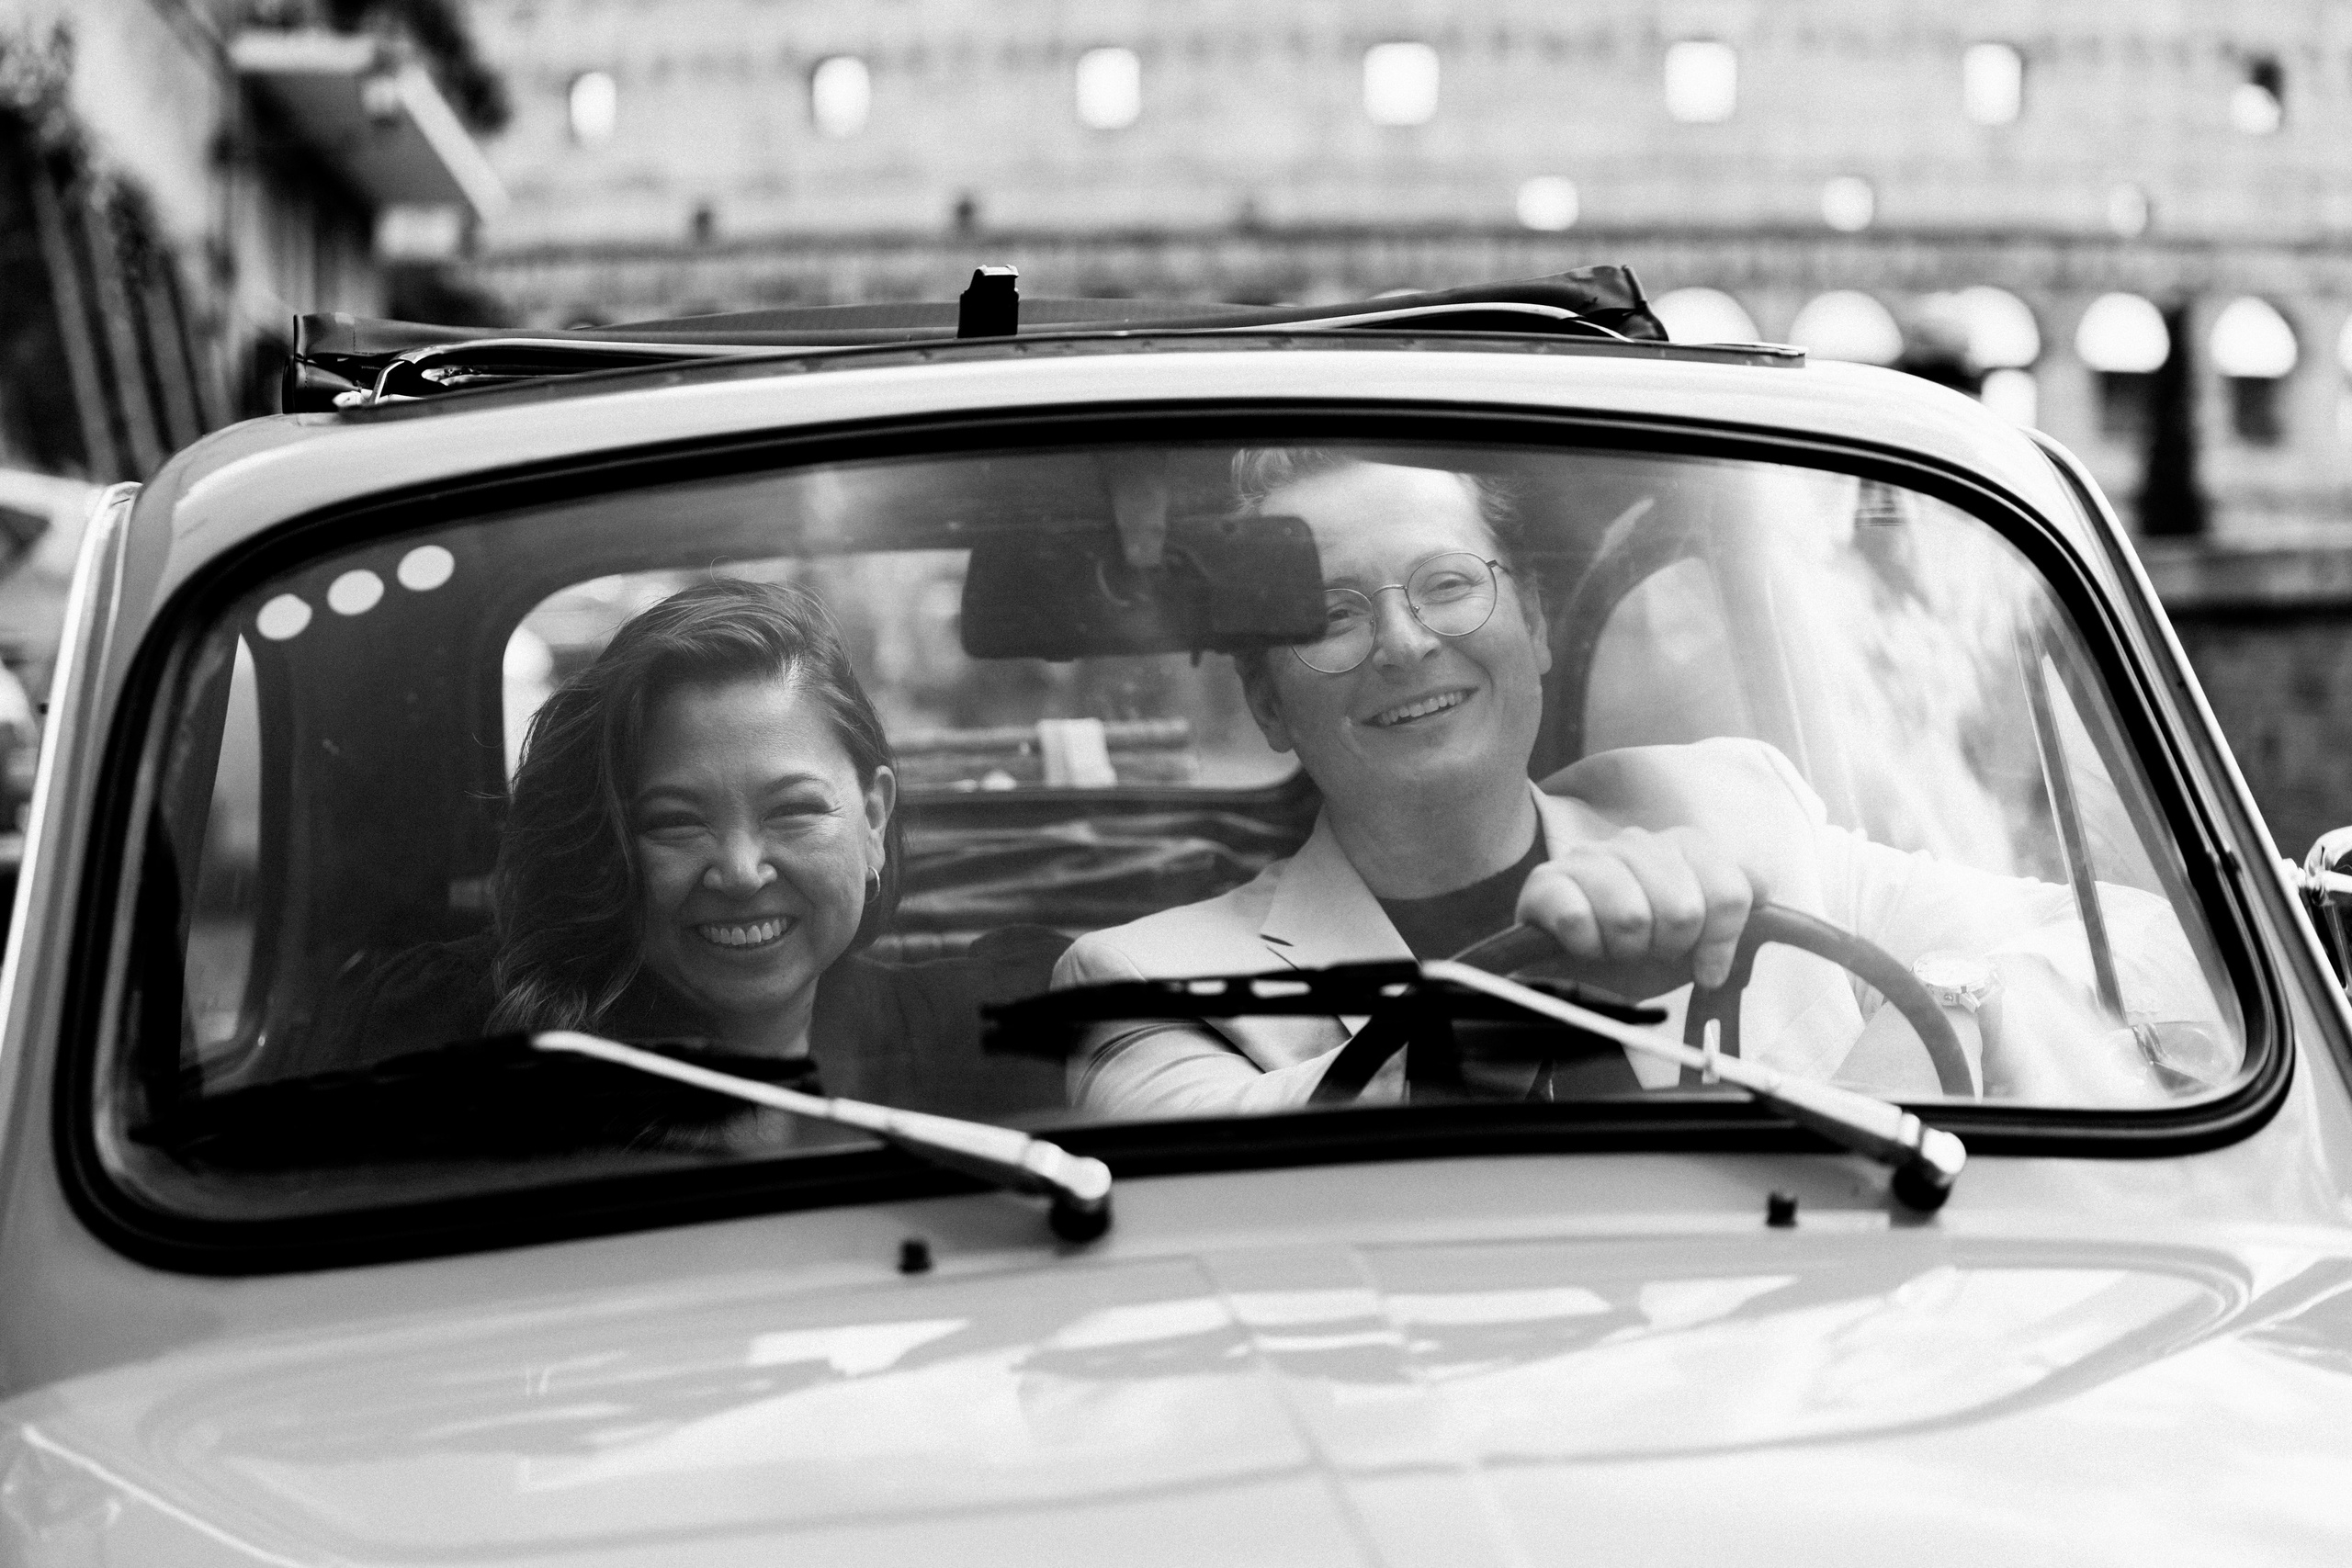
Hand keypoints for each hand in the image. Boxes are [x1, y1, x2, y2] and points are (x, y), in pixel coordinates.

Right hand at [1515, 825, 1767, 994]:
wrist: (1573, 966)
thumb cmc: (1643, 946)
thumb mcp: (1701, 932)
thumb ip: (1736, 903)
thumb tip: (1764, 891)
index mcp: (1683, 847)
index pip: (1732, 891)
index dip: (1723, 940)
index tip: (1707, 964)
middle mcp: (1637, 843)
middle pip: (1684, 909)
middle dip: (1671, 947)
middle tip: (1652, 951)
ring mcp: (1589, 859)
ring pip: (1631, 916)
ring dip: (1626, 950)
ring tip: (1617, 948)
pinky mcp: (1546, 883)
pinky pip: (1577, 921)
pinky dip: (1586, 948)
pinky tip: (1583, 945)